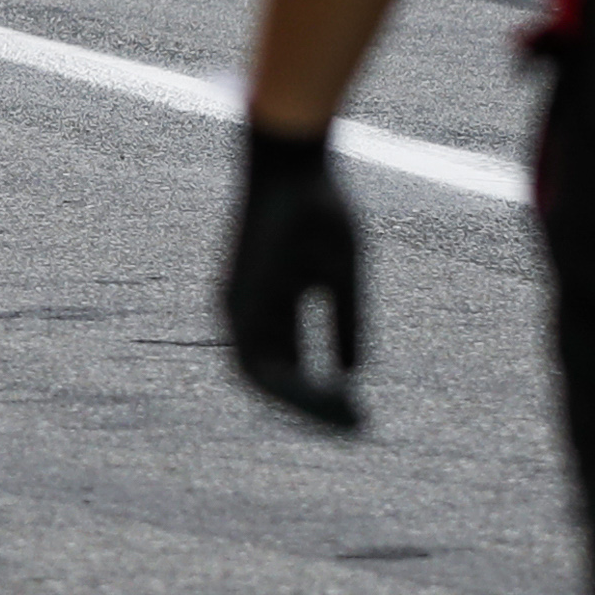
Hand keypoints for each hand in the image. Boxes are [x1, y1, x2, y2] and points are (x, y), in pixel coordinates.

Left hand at [221, 122, 365, 429]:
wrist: (294, 168)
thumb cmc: (319, 211)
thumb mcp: (341, 276)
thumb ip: (343, 321)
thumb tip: (354, 370)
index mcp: (269, 306)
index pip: (288, 366)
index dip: (318, 393)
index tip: (357, 410)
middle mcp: (247, 313)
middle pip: (275, 380)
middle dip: (314, 407)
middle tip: (356, 426)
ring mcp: (237, 310)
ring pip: (263, 379)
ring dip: (305, 403)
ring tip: (348, 418)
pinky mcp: (238, 304)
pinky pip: (257, 363)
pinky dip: (291, 386)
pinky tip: (330, 396)